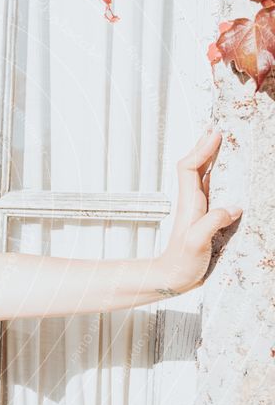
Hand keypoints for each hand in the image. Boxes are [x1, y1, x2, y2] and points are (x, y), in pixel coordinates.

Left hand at [157, 129, 242, 293]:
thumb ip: (211, 223)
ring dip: (212, 156)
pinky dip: (220, 174)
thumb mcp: (197, 243)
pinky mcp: (206, 217)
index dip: (201, 149)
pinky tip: (229, 172)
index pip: (189, 167)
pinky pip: (213, 188)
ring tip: (224, 141)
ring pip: (204, 174)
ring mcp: (199, 208)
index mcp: (190, 203)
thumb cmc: (182, 263)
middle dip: (205, 144)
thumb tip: (232, 207)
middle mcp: (193, 201)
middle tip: (219, 126)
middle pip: (195, 165)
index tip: (215, 134)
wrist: (173, 278)